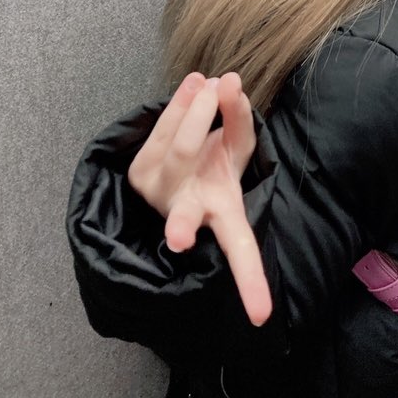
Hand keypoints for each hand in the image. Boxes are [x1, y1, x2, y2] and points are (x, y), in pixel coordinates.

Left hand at [128, 71, 271, 325]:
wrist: (172, 162)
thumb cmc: (213, 165)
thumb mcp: (238, 149)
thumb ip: (240, 118)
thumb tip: (231, 85)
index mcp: (220, 217)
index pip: (240, 253)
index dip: (252, 283)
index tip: (261, 316)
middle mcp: (186, 212)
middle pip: (190, 209)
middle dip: (184, 223)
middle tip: (181, 236)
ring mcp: (156, 194)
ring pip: (182, 147)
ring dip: (201, 111)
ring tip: (220, 82)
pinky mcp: (137, 171)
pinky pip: (163, 130)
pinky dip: (182, 103)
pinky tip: (196, 84)